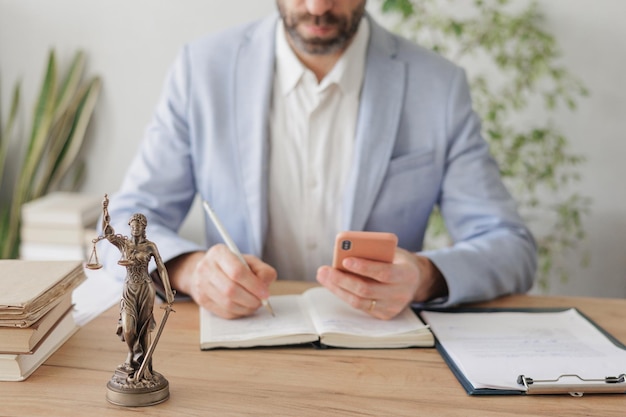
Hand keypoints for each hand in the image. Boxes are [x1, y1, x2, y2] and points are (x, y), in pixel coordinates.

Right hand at [168, 246, 276, 318]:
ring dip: (246, 307)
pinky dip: (239, 312)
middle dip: (251, 299)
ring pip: (227, 303)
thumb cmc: (233, 265)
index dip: (254, 285)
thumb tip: (264, 287)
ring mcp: (201, 285)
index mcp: (219, 253)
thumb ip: (263, 270)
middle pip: (231, 290)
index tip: (265, 293)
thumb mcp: (250, 261)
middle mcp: (206, 268)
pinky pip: (224, 312)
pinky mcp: (202, 300)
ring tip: (254, 304)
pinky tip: (244, 307)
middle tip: (261, 301)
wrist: (208, 271)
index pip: (237, 271)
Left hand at [316, 248, 446, 319]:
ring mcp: (392, 308)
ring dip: (337, 288)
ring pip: (359, 301)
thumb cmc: (396, 260)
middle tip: (324, 270)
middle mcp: (401, 294)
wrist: (414, 280)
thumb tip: (344, 255)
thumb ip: (374, 253)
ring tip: (323, 275)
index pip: (384, 273)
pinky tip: (333, 284)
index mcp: (407, 274)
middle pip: (366, 290)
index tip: (345, 260)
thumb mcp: (391, 252)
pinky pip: (359, 306)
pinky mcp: (383, 315)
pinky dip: (344, 294)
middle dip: (342, 279)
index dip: (364, 267)